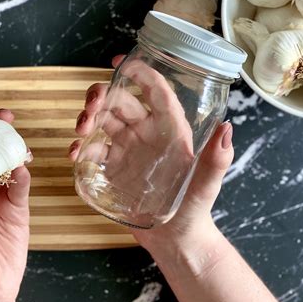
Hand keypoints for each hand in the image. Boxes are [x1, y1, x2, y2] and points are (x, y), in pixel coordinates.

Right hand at [70, 55, 233, 250]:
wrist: (174, 239)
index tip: (120, 62)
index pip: (156, 93)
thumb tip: (227, 129)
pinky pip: (94, 149)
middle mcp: (147, 133)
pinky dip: (82, 149)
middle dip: (101, 98)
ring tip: (79, 134)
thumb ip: (216, 161)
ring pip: (103, 121)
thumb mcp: (206, 187)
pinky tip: (76, 156)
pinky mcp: (114, 166)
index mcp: (170, 130)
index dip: (140, 75)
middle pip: (120, 102)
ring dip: (87, 120)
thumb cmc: (194, 212)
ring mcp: (128, 148)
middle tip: (89, 109)